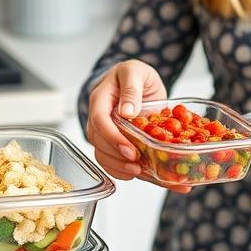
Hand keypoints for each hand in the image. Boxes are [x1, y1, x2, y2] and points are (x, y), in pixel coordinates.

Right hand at [85, 61, 188, 192]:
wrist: (137, 82)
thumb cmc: (134, 75)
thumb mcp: (135, 72)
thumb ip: (131, 88)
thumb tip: (127, 111)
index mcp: (100, 101)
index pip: (99, 122)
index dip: (112, 138)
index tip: (130, 150)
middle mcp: (100, 120)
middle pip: (100, 144)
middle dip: (118, 159)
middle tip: (138, 166)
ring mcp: (108, 134)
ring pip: (106, 157)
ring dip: (123, 169)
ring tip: (145, 174)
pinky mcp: (120, 144)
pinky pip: (120, 162)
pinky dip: (135, 173)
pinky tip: (152, 178)